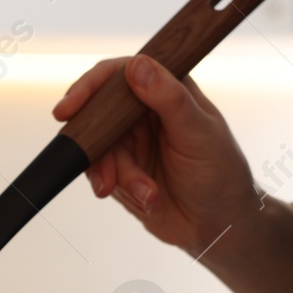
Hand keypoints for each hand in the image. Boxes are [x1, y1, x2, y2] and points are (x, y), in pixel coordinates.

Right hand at [53, 55, 292, 292]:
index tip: (70, 106)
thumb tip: (137, 66)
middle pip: (99, 115)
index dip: (91, 86)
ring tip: (146, 194)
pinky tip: (145, 200)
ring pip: (99, 150)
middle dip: (98, 146)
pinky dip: (120, 190)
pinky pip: (103, 175)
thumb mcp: (198, 132)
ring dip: (119, 176)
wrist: (219, 226)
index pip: (120, 74)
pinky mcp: (123, 172)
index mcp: (167, 89)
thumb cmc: (221, 174)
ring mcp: (131, 143)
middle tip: (103, 171)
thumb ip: (168, 98)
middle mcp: (144, 112)